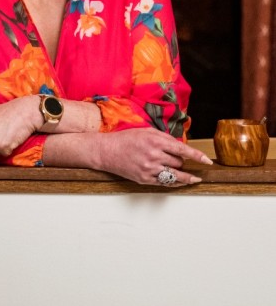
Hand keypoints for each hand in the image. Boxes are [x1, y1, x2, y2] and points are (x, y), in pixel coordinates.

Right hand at [96, 127, 212, 185]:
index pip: (182, 149)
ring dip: (185, 176)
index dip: (196, 156)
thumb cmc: (126, 139)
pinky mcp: (144, 179)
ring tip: (193, 178)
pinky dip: (173, 182)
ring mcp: (149, 168)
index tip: (207, 161)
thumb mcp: (146, 132)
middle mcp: (153, 155)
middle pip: (179, 162)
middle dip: (181, 162)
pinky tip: (178, 181)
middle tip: (178, 160)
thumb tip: (180, 146)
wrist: (107, 151)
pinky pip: (165, 183)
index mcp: (154, 140)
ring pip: (175, 175)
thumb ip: (164, 138)